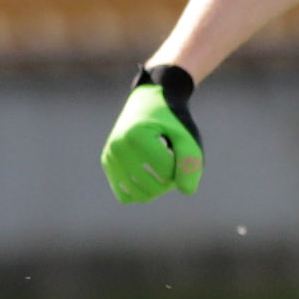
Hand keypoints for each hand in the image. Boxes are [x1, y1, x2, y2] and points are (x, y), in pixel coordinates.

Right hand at [101, 63, 203, 202]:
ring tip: (160, 165)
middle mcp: (117, 147)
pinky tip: (147, 175)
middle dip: (171, 179)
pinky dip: (139, 192)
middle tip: (173, 159)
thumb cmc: (171, 121)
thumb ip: (191, 161)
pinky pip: (125, 195)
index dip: (181, 166)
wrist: (149, 102)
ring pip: (140, 195)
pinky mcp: (107, 163)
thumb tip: (186, 191)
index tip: (180, 149)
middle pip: (154, 187)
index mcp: (136, 137)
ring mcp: (110, 156)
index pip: (167, 174)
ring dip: (157, 186)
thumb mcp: (186, 137)